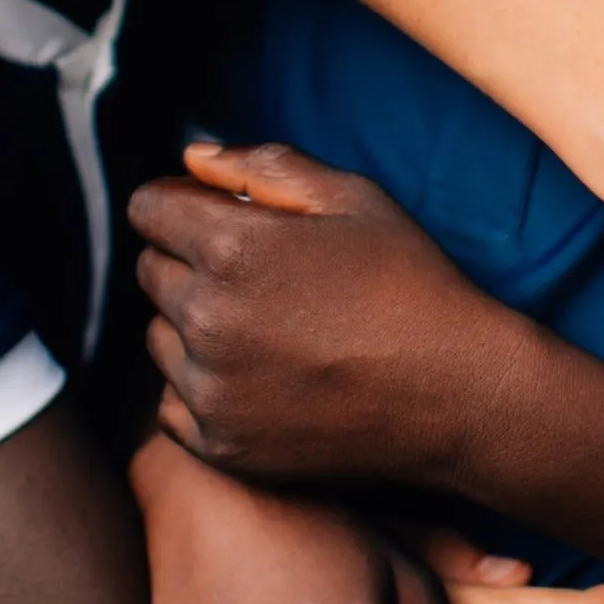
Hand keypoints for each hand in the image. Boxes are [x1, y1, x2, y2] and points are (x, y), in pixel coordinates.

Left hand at [133, 144, 513, 488]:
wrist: (456, 394)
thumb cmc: (409, 282)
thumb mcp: (350, 197)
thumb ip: (262, 166)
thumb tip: (191, 158)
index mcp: (232, 248)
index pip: (148, 207)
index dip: (182, 202)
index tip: (220, 215)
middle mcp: (206, 319)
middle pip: (149, 269)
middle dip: (188, 258)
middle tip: (259, 272)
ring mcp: (209, 389)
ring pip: (159, 334)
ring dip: (192, 323)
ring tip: (267, 326)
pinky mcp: (219, 444)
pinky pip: (171, 400)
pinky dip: (201, 384)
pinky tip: (261, 375)